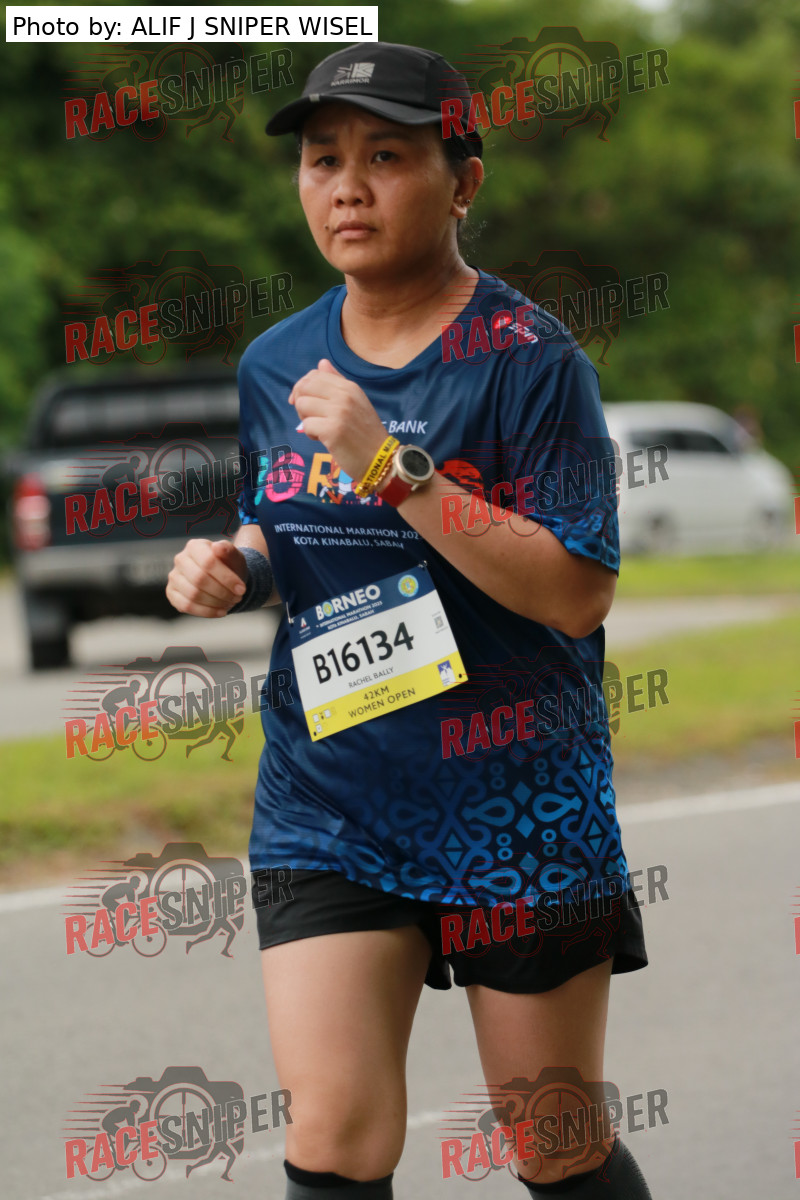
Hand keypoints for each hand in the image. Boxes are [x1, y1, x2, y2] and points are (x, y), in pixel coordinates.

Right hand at [166, 539, 247, 617]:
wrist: (224, 578)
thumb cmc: (229, 566)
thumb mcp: (235, 557)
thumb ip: (229, 551)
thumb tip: (218, 547)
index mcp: (195, 546)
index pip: (208, 562)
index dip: (226, 578)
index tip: (242, 589)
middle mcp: (181, 559)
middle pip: (200, 579)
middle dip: (222, 592)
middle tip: (237, 598)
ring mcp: (174, 576)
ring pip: (193, 594)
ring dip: (216, 603)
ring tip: (230, 603)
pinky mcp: (172, 593)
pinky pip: (186, 606)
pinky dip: (206, 612)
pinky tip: (221, 611)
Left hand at [289, 358, 387, 481]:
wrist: (380, 458)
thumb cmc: (366, 433)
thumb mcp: (356, 401)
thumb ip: (337, 382)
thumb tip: (321, 363)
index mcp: (349, 386)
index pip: (314, 375)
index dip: (303, 388)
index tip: (307, 404)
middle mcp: (344, 395)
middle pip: (303, 388)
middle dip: (301, 403)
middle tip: (312, 417)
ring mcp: (338, 412)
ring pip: (302, 405)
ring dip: (306, 419)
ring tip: (320, 429)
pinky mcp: (332, 430)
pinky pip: (306, 425)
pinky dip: (311, 434)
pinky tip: (324, 439)